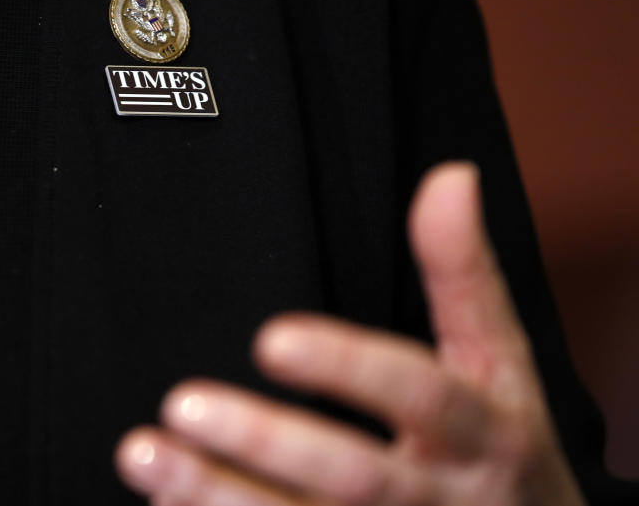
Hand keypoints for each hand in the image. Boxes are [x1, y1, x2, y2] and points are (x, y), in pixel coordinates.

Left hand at [113, 162, 587, 505]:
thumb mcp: (502, 360)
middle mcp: (439, 496)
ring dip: (219, 495)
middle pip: (355, 477)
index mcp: (484, 433)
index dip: (349, 368)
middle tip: (184, 403)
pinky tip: (166, 503)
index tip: (270, 339)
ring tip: (144, 455)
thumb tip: (451, 178)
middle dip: (269, 444)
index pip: (420, 397)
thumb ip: (465, 274)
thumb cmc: (508, 443)